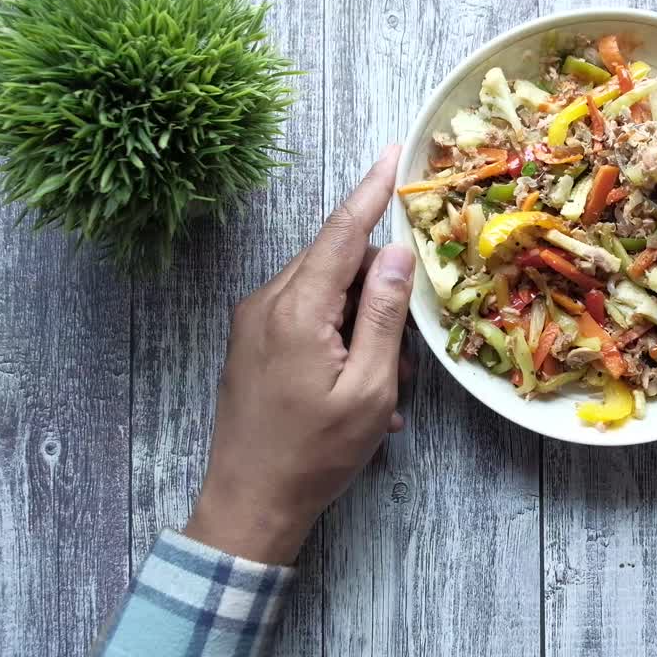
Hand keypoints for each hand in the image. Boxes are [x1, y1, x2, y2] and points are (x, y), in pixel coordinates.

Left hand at [184, 145, 414, 564]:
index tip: (391, 154)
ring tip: (384, 380)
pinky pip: (307, 314)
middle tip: (407, 329)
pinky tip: (359, 381)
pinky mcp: (253, 341)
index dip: (371, 193)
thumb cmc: (315, 454)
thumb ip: (382, 314)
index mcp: (296, 309)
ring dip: (362, 319)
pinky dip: (341, 335)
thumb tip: (396, 253)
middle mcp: (267, 302)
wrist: (250, 502)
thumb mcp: (367, 388)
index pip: (342, 233)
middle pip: (335, 259)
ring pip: (323, 289)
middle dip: (378, 280)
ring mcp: (254, 321)